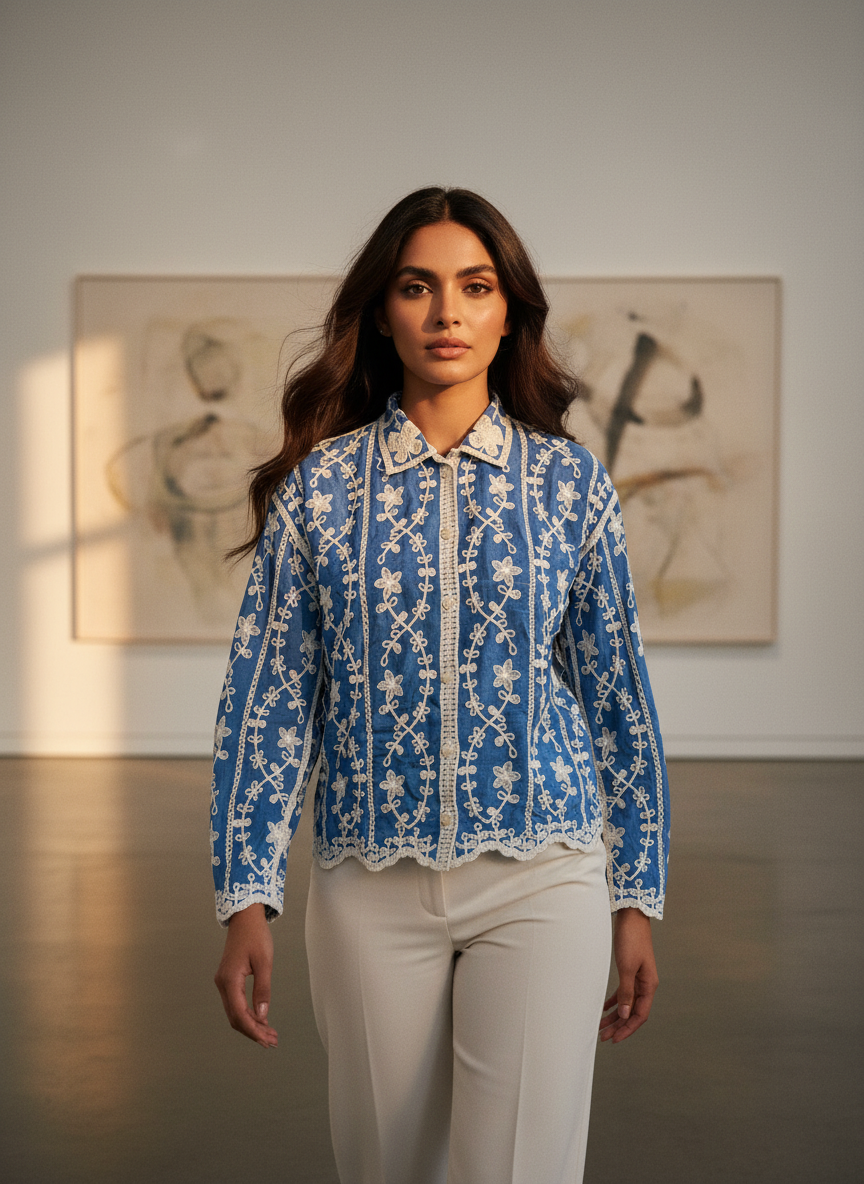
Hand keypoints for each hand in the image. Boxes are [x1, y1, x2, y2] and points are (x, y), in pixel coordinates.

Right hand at [214, 903, 278, 1048]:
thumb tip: (262, 1016)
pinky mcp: (228, 980)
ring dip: (251, 1025)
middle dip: (253, 1032)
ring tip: (269, 1035)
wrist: (245, 918)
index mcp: (229, 980)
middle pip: (235, 1018)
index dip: (253, 1030)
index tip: (267, 1039)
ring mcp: (223, 982)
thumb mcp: (264, 962)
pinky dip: (247, 1015)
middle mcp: (222, 984)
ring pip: (234, 1012)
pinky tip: (261, 1020)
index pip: (239, 1014)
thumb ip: (263, 990)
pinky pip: (235, 1004)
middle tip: (272, 1041)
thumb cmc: (255, 936)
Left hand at [599, 907, 658, 1043]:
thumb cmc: (630, 939)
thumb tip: (624, 1014)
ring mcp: (638, 977)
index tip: (614, 1039)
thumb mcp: (627, 967)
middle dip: (618, 1026)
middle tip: (603, 1037)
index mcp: (648, 985)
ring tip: (600, 1027)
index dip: (627, 1029)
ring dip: (614, 1015)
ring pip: (626, 1003)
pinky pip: (622, 992)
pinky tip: (603, 1008)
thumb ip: (626, 992)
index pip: (639, 1015)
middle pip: (632, 1012)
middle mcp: (645, 984)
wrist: (631, 916)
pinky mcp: (630, 970)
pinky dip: (613, 1001)